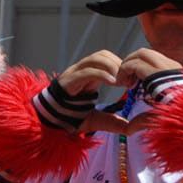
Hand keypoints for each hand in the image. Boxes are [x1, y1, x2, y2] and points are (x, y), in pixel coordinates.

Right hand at [58, 49, 182, 135]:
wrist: (49, 122)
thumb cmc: (70, 118)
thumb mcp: (97, 120)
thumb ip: (113, 123)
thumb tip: (131, 127)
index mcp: (90, 76)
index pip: (109, 60)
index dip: (123, 67)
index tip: (134, 82)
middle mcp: (83, 71)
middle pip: (104, 55)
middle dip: (119, 65)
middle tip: (130, 82)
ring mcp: (75, 73)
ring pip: (97, 58)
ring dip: (113, 67)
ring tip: (121, 83)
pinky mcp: (69, 79)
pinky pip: (87, 70)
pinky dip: (102, 74)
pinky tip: (113, 83)